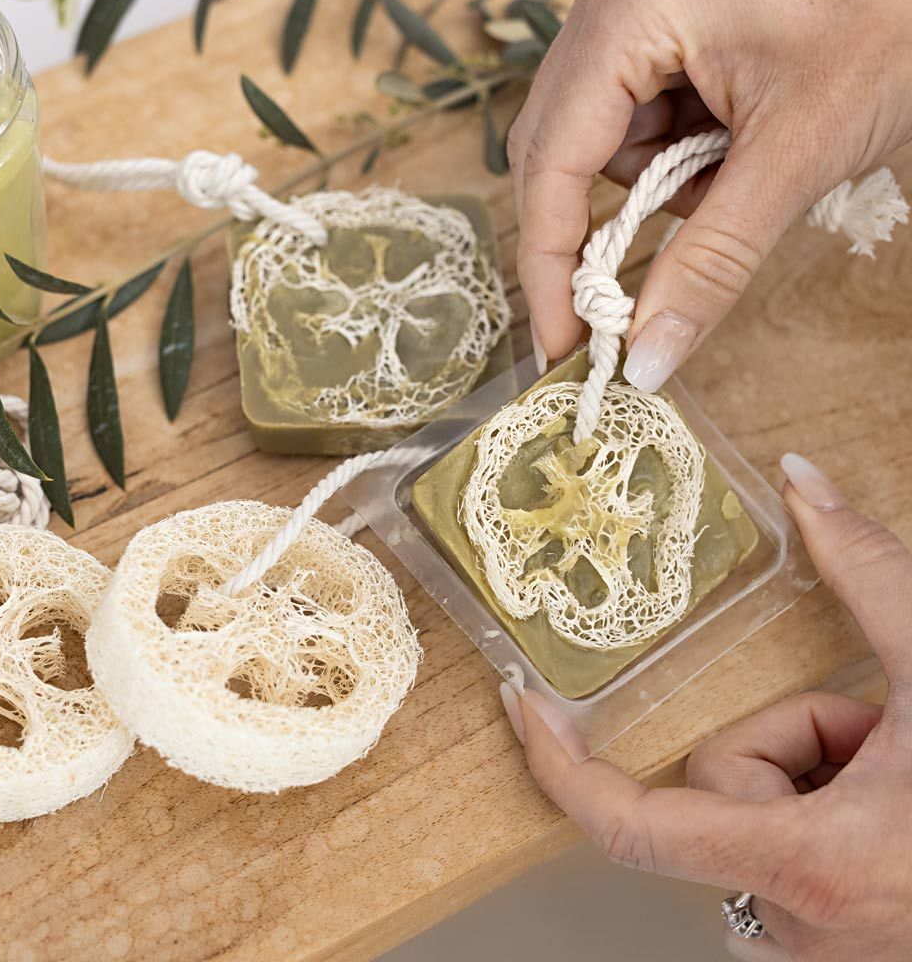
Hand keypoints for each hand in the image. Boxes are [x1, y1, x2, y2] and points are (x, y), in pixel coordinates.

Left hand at [500, 453, 911, 960]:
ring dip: (821, 766)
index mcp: (817, 867)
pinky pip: (788, 845)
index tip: (525, 708)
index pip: (632, 826)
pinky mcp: (842, 941)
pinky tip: (903, 800)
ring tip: (905, 767)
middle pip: (724, 785)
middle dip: (794, 734)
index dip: (561, 765)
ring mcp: (826, 946)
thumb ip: (870, 568)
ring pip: (758, 810)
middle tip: (884, 734)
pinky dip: (832, 802)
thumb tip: (806, 483)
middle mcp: (808, 928)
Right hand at [508, 0, 911, 387]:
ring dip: (661, 176)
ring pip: (607, 130)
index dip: (549, 266)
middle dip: (617, 215)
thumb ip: (712, 263)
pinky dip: (681, 140)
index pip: (551, 164)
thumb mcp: (799, 150)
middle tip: (641, 284)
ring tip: (739, 162)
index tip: (563, 343)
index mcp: (630, 7)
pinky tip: (737, 130)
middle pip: (564, 147)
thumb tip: (647, 356)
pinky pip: (640, 100)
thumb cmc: (901, 5)